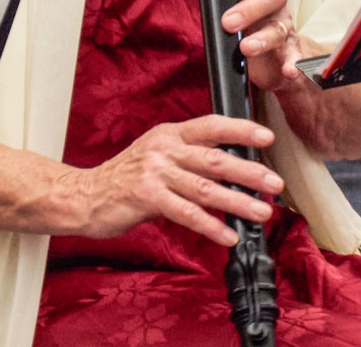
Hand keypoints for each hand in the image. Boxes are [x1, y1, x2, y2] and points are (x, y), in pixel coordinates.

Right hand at [76, 114, 282, 245]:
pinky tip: (229, 235)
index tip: (266, 136)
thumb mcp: (157, 155)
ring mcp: (156, 172)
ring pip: (206, 187)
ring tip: (261, 211)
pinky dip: (211, 226)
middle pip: (215, 158)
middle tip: (273, 182)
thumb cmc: (125, 177)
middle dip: (249, 171)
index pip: (212, 125)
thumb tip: (230, 168)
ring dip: (237, 202)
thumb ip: (188, 157)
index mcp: (170, 134)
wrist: (86, 195)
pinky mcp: (148, 197)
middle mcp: (165, 149)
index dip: (241, 130)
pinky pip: (187, 213)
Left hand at [215, 0, 301, 94]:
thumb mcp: (227, 3)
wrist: (269, 60)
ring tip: (245, 48)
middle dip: (250, 7)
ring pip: (279, 27)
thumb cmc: (245, 25)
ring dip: (263, 38)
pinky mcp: (289, 54)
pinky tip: (288, 70)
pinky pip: (297, 57)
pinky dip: (295, 64)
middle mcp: (273, 4)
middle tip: (227, 22)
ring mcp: (283, 28)